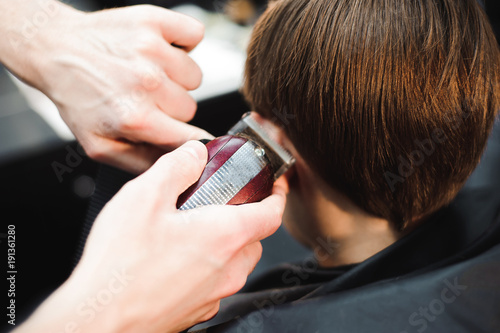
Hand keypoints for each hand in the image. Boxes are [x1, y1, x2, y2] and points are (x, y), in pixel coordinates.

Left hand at [8, 1, 212, 173]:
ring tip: (145, 73)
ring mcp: (152, 50)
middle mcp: (146, 84)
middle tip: (143, 98)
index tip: (185, 135)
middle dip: (171, 108)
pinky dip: (184, 42)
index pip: (191, 139)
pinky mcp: (154, 21)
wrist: (54, 50)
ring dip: (175, 77)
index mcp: (136, 118)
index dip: (189, 139)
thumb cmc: (77, 96)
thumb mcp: (100, 146)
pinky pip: (194, 35)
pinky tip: (160, 50)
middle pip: (190, 108)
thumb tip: (179, 165)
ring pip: (195, 76)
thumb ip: (143, 163)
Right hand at [16, 141, 286, 332]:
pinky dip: (209, 265)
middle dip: (246, 216)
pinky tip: (176, 258)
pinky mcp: (198, 310)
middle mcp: (228, 269)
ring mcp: (215, 294)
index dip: (277, 194)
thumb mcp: (145, 196)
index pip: (272, 213)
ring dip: (227, 242)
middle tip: (222, 201)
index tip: (274, 183)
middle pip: (255, 237)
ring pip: (237, 261)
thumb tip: (195, 153)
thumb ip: (177, 166)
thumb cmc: (120, 265)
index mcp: (225, 236)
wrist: (101, 321)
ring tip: (193, 229)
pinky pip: (216, 281)